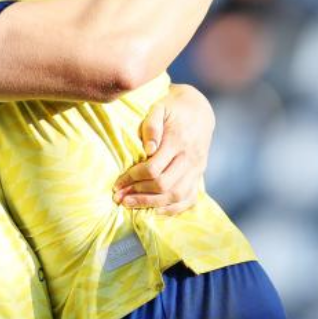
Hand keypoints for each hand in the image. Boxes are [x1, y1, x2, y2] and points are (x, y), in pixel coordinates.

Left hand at [113, 83, 214, 215]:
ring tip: (130, 204)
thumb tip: (148, 149)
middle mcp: (190, 157)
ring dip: (151, 204)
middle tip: (119, 197)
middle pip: (164, 185)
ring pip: (176, 195)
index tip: (118, 182)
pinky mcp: (199, 174)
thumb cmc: (172, 108)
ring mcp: (197, 168)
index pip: (154, 169)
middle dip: (139, 194)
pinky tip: (155, 211)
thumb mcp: (159, 107)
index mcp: (178, 141)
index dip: (133, 178)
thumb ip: (151, 125)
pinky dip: (173, 209)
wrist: (198, 109)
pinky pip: (190, 198)